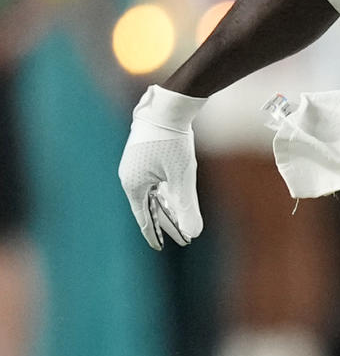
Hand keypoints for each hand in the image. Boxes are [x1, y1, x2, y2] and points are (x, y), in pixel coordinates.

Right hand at [118, 85, 205, 248]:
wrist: (167, 107)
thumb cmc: (172, 142)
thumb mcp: (183, 178)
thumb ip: (187, 207)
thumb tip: (193, 233)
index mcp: (132, 184)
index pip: (143, 217)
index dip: (153, 234)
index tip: (160, 248)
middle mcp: (130, 176)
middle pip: (150, 206)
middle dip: (168, 222)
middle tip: (184, 238)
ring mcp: (136, 165)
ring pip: (153, 193)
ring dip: (168, 207)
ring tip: (181, 220)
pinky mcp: (144, 154)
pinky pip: (154, 181)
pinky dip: (166, 191)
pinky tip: (176, 197)